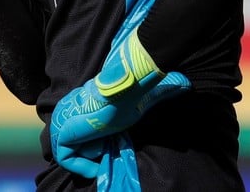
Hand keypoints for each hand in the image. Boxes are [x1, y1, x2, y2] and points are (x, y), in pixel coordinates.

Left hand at [49, 29, 190, 174]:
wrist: (125, 89)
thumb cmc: (132, 92)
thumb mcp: (138, 101)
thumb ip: (152, 97)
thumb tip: (185, 84)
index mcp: (82, 103)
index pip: (80, 130)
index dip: (95, 142)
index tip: (113, 144)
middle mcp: (69, 110)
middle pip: (73, 141)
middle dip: (91, 150)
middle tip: (108, 148)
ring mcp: (63, 121)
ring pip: (70, 150)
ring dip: (89, 156)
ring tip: (105, 149)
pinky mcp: (63, 132)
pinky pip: (66, 157)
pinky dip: (83, 165)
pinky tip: (99, 159)